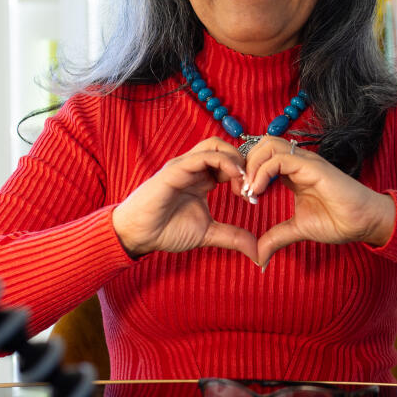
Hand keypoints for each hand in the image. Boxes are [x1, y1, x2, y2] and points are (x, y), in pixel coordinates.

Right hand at [111, 137, 257, 261]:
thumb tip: (257, 251)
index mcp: (202, 179)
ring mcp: (185, 166)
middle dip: (245, 164)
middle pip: (226, 148)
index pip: (231, 163)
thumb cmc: (167, 230)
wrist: (138, 235)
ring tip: (244, 182)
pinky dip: (225, 162)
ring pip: (217, 145)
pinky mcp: (176, 169)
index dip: (247, 175)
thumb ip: (232, 237)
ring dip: (237, 160)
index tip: (254, 197)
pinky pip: (205, 156)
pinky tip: (235, 178)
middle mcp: (194, 168)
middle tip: (251, 188)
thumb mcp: (208, 234)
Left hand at [242, 137, 396, 269]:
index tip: (244, 197)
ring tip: (250, 190)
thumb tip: (259, 256)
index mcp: (293, 172)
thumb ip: (276, 237)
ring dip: (252, 166)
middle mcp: (298, 162)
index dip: (247, 172)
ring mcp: (305, 161)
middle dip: (245, 164)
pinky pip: (280, 159)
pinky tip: (259, 191)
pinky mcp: (313, 166)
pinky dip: (263, 172)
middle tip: (242, 191)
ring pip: (268, 145)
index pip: (262, 157)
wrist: (364, 222)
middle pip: (261, 145)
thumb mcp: (298, 230)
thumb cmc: (338, 221)